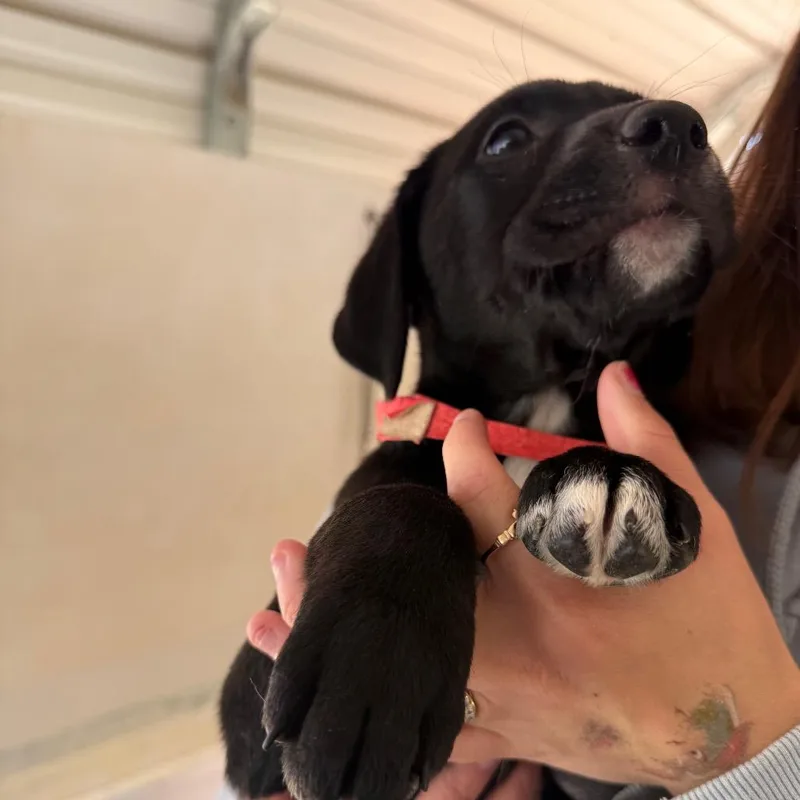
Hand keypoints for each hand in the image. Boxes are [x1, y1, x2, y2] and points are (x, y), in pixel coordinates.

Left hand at [249, 361, 799, 795]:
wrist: (733, 725)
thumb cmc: (712, 619)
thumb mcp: (693, 524)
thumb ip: (646, 445)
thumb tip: (616, 376)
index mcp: (564, 577)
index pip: (489, 499)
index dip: (467, 450)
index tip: (461, 427)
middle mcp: (522, 639)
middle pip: (416, 595)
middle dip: (356, 569)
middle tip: (294, 549)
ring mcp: (509, 696)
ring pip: (405, 668)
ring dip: (336, 644)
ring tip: (268, 624)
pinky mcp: (509, 733)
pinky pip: (427, 733)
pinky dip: (369, 712)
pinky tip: (317, 702)